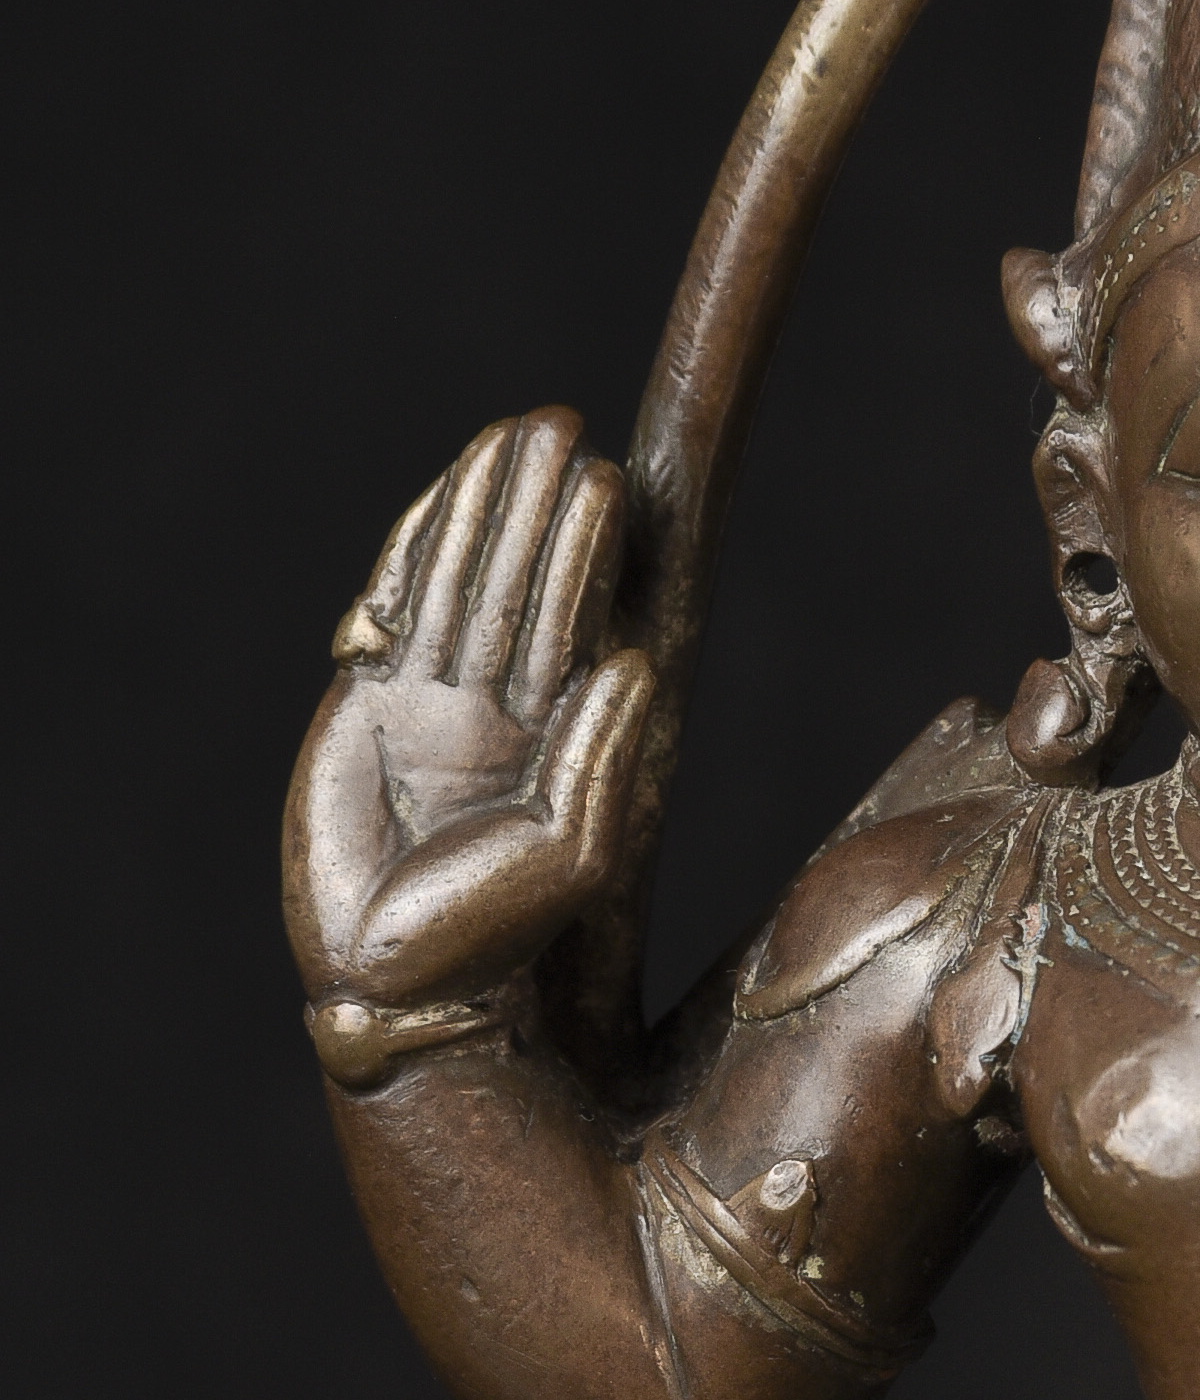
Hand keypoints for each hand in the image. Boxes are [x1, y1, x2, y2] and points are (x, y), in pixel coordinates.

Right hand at [283, 408, 652, 1002]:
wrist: (391, 975)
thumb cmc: (491, 933)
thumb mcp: (571, 849)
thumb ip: (599, 755)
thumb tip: (630, 661)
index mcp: (564, 737)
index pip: (578, 620)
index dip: (589, 549)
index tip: (605, 477)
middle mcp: (504, 708)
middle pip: (522, 582)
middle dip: (538, 506)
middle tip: (557, 425)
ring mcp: (433, 701)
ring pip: (460, 581)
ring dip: (484, 510)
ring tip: (512, 436)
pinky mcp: (368, 702)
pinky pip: (395, 607)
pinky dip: (417, 552)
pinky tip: (448, 498)